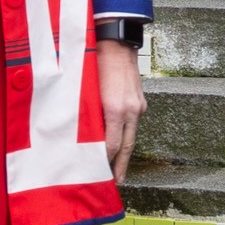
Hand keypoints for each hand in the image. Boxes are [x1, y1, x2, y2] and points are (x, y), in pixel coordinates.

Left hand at [97, 39, 146, 169]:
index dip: (106, 161)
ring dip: (125, 151)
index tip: (99, 172)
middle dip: (121, 165)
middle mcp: (131, 110)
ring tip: (119, 166)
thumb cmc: (95, 63)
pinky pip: (133, 122)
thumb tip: (83, 136)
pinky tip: (120, 138)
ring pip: (132, 134)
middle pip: (128, 146)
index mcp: (115, 109)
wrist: (116, 43)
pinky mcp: (140, 101)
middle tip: (117, 181)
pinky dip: (126, 133)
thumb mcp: (87, 91)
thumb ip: (88, 115)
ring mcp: (138, 105)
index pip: (112, 145)